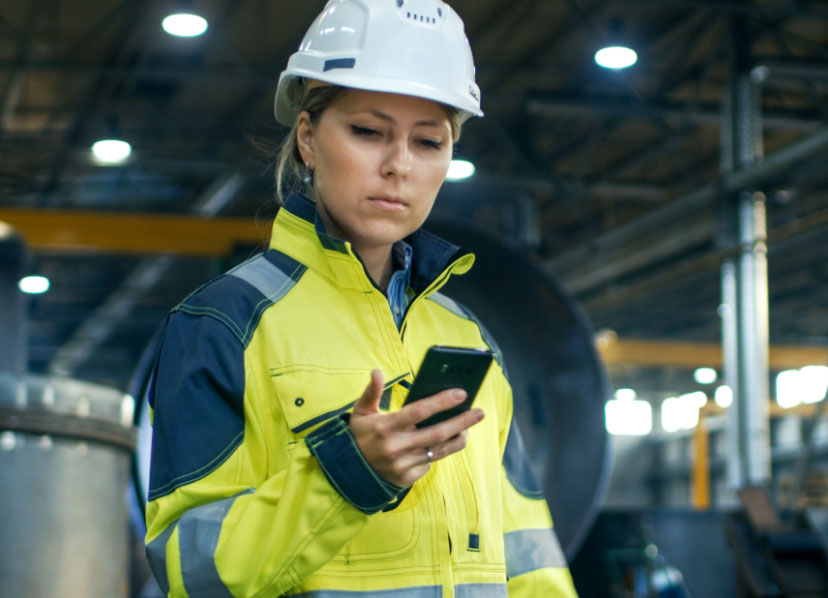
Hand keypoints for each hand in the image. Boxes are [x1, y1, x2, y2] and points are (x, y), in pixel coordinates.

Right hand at [348, 370, 484, 487]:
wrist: (349, 471)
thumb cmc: (359, 435)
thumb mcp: (360, 412)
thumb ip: (371, 392)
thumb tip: (376, 371)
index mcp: (386, 426)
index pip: (419, 411)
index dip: (442, 402)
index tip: (461, 393)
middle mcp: (396, 446)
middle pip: (437, 433)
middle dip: (462, 421)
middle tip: (479, 412)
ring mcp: (403, 465)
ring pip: (439, 451)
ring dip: (458, 438)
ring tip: (469, 428)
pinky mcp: (407, 478)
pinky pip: (429, 463)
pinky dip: (438, 453)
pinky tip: (443, 443)